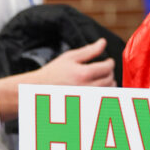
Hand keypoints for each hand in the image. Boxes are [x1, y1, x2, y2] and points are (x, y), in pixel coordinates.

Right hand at [0, 38, 115, 120]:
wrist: (39, 90)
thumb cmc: (54, 72)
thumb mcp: (69, 57)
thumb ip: (89, 50)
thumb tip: (103, 42)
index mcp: (82, 74)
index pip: (107, 67)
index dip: (110, 63)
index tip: (108, 61)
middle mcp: (86, 88)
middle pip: (110, 80)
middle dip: (109, 73)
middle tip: (104, 69)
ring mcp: (86, 99)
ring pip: (109, 91)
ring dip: (109, 84)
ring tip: (101, 79)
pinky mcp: (85, 106)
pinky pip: (103, 100)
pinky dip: (104, 94)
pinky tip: (97, 89)